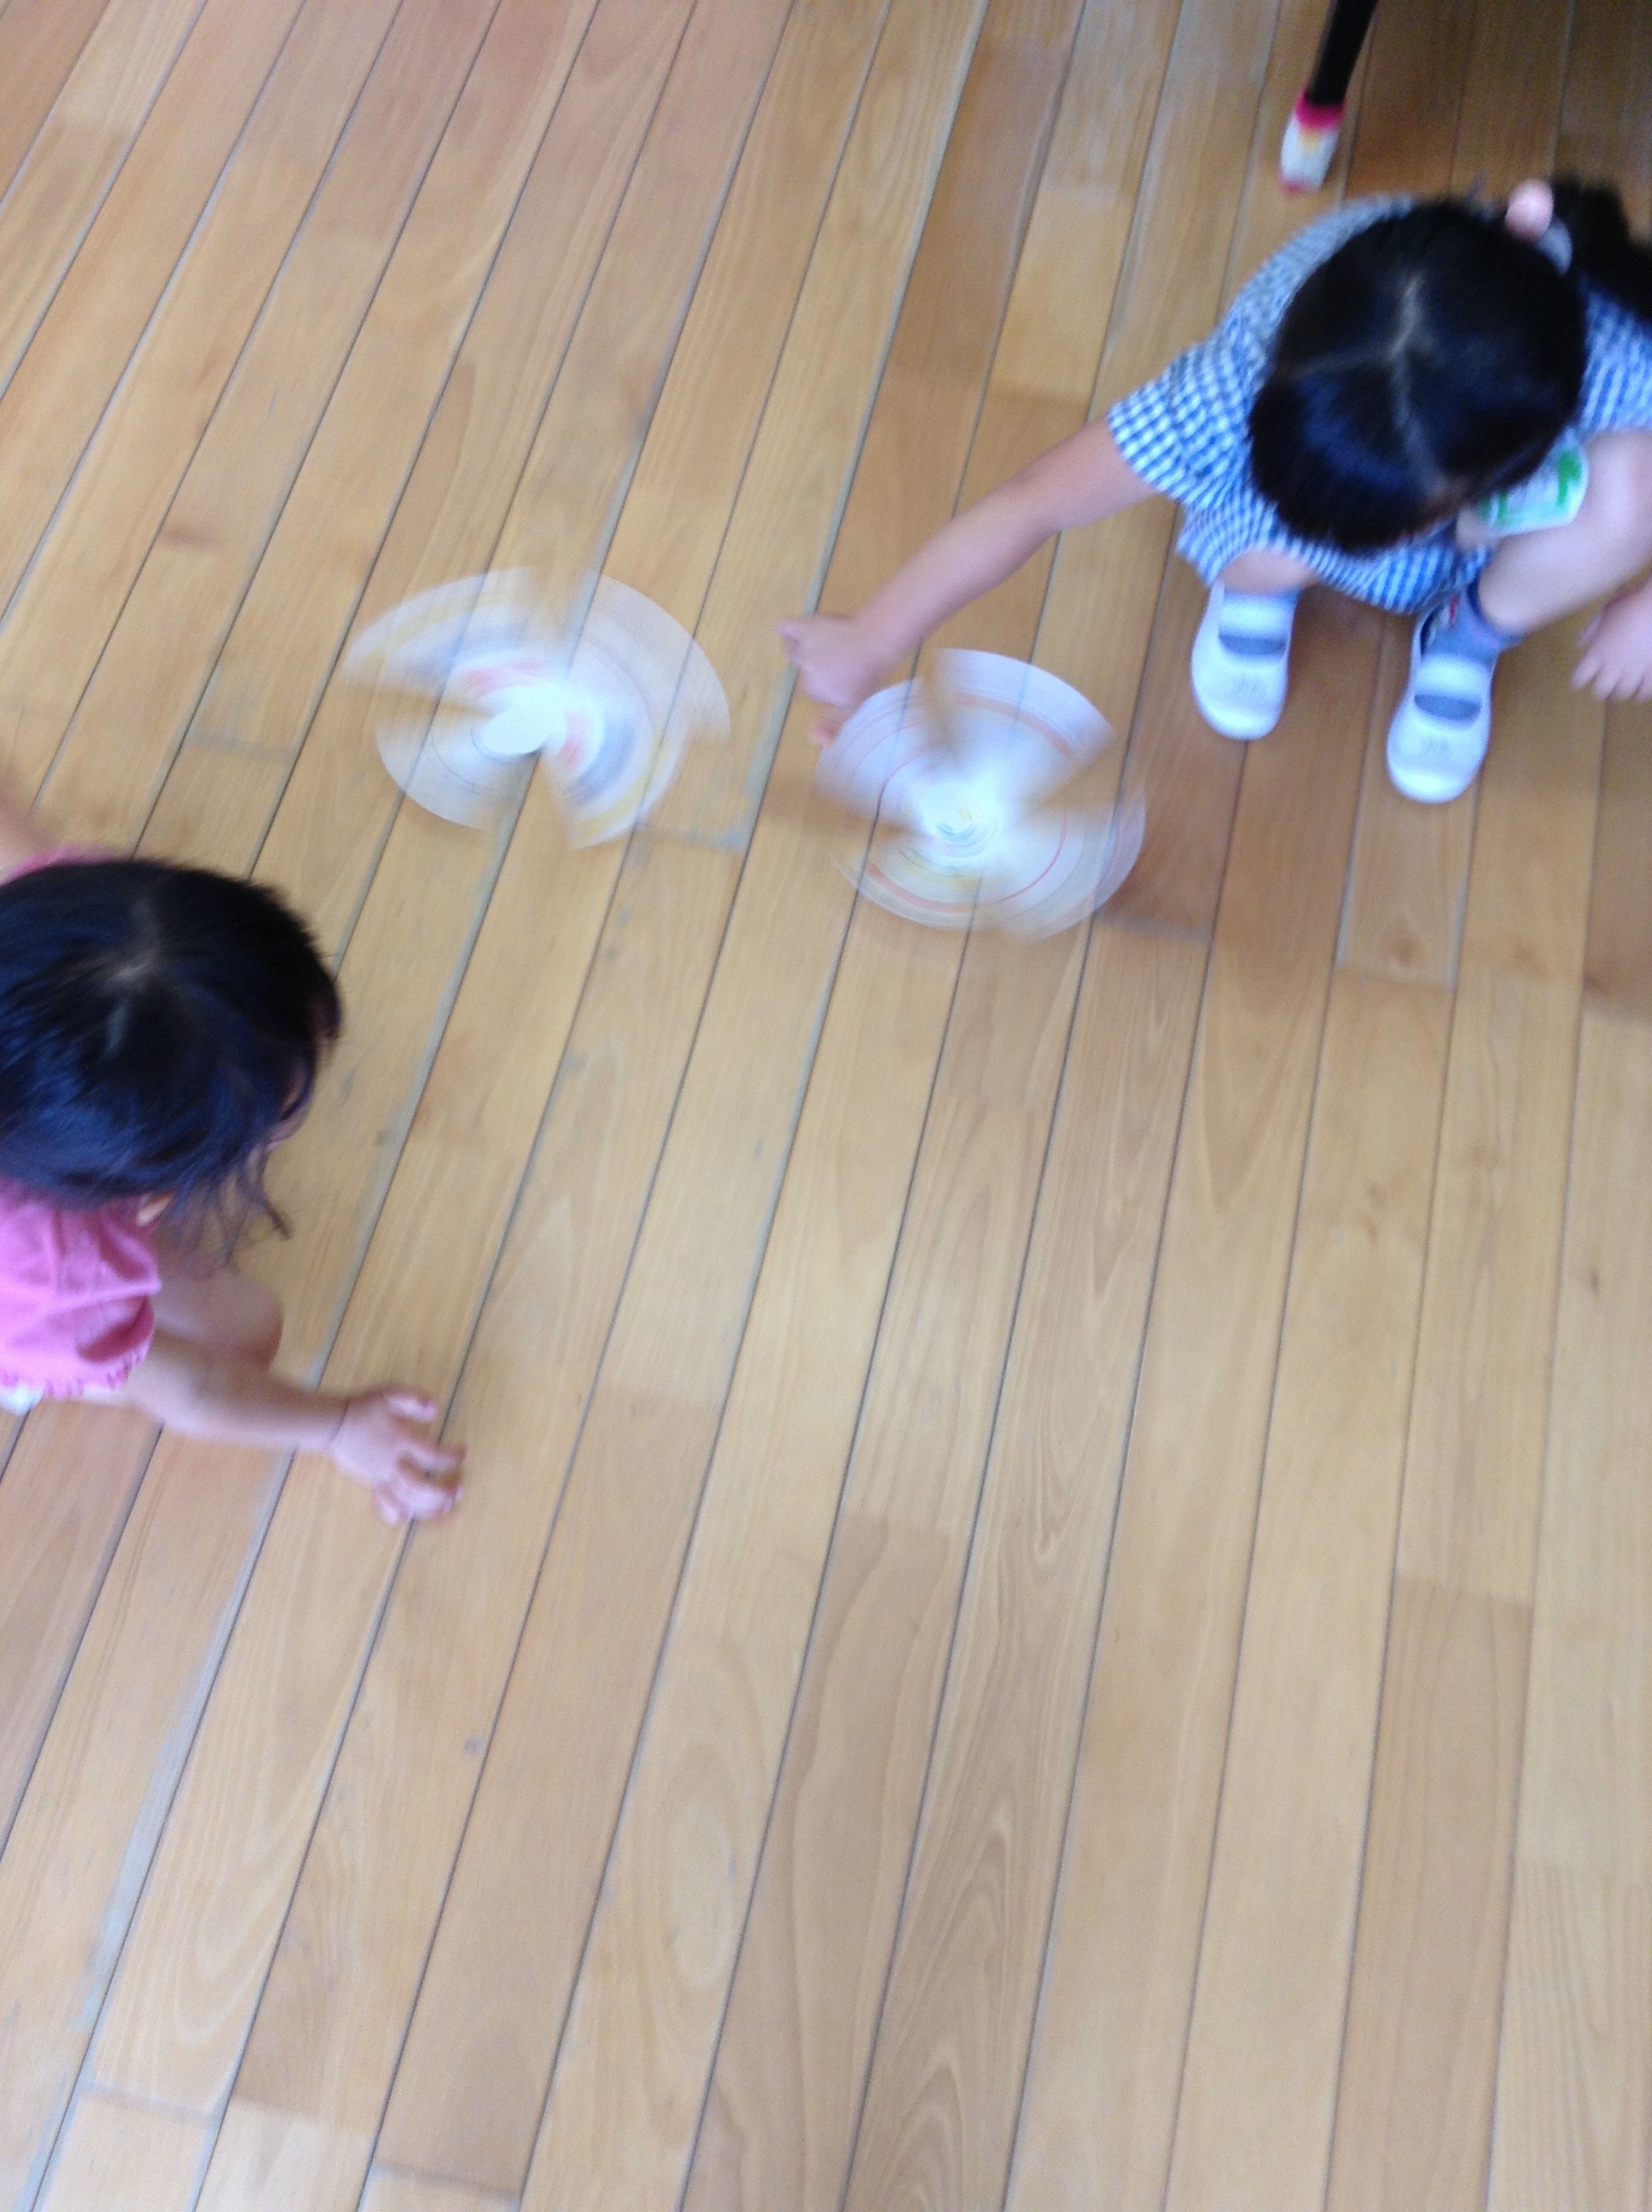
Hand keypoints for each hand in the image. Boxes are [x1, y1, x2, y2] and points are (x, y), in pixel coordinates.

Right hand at [330, 1389, 464, 1524]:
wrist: (335, 1424)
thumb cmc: (364, 1409)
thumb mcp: (390, 1395)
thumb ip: (414, 1400)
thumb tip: (436, 1410)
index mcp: (401, 1441)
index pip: (432, 1455)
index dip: (451, 1457)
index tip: (462, 1453)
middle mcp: (393, 1463)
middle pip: (420, 1487)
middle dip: (442, 1493)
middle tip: (458, 1490)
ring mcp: (381, 1476)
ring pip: (405, 1500)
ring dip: (428, 1508)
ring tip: (446, 1508)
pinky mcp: (371, 1483)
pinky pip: (384, 1504)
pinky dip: (396, 1513)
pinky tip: (408, 1516)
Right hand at [777, 613, 889, 742]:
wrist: (876, 642)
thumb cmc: (867, 676)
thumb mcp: (852, 705)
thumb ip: (832, 724)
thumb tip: (819, 743)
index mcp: (813, 689)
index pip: (812, 690)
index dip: (826, 685)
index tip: (841, 679)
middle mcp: (803, 670)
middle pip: (803, 671)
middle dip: (817, 668)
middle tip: (840, 661)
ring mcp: (803, 647)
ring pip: (794, 651)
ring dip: (805, 650)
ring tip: (827, 646)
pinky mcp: (806, 626)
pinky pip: (785, 627)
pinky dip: (786, 630)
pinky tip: (794, 631)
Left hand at [1574, 589, 1651, 701]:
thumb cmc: (1629, 606)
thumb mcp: (1604, 614)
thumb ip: (1590, 631)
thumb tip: (1580, 644)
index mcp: (1596, 653)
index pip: (1579, 678)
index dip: (1579, 681)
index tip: (1580, 681)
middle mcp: (1612, 666)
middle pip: (1600, 691)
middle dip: (1601, 690)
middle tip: (1605, 686)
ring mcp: (1633, 671)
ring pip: (1623, 693)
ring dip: (1622, 692)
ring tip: (1623, 690)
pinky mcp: (1651, 673)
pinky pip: (1645, 691)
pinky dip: (1642, 694)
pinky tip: (1641, 693)